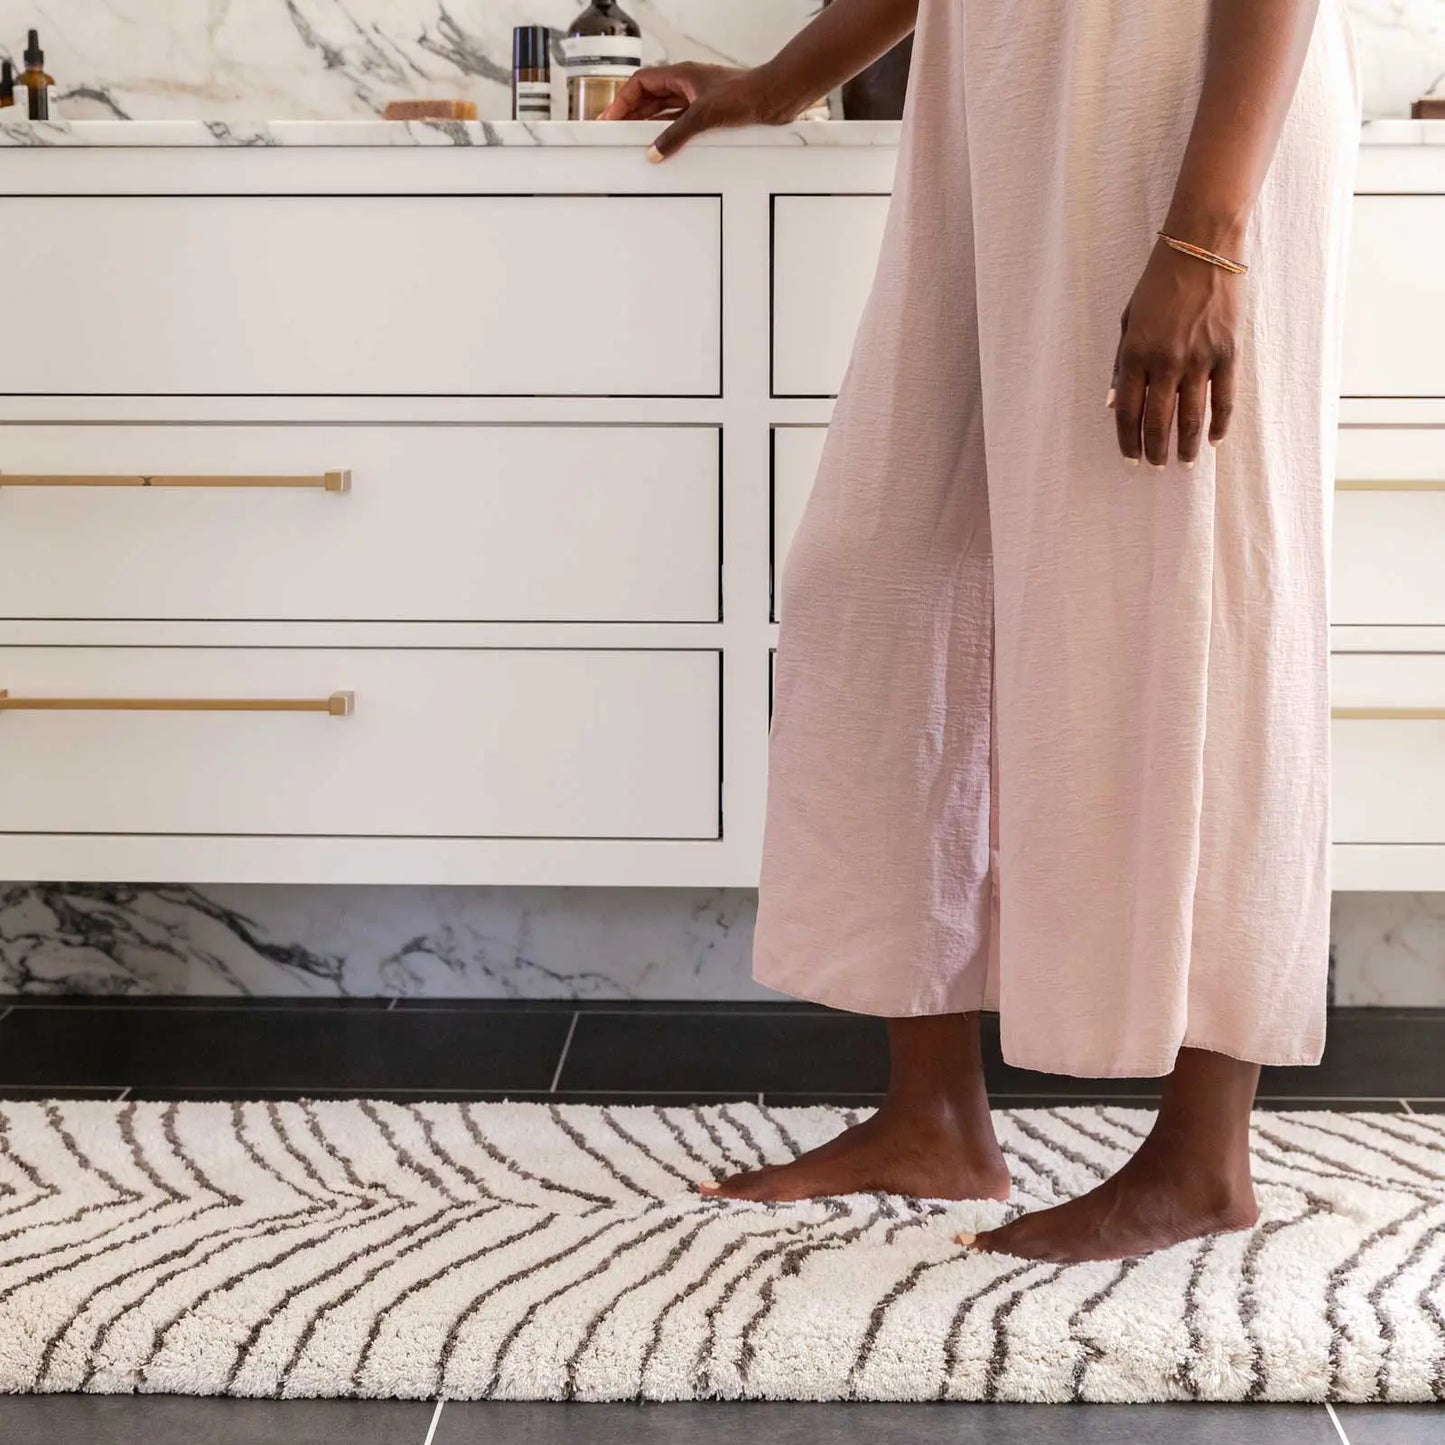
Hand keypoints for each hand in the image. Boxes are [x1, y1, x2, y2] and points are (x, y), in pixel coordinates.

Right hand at [598, 63, 795, 158]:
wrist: (774, 97)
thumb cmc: (745, 92)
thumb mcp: (703, 115)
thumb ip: (675, 135)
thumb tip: (654, 152)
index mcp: (680, 76)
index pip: (640, 83)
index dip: (623, 100)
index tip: (610, 118)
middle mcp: (687, 85)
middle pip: (650, 98)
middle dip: (632, 114)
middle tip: (617, 133)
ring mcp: (698, 99)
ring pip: (665, 111)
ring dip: (650, 125)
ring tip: (635, 142)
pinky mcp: (710, 113)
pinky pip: (681, 123)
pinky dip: (670, 134)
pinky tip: (664, 146)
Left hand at [1110, 239, 1242, 467]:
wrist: (1202, 249)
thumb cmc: (1159, 282)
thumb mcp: (1128, 321)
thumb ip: (1122, 365)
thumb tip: (1115, 404)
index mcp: (1136, 355)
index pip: (1128, 412)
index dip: (1128, 440)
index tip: (1130, 457)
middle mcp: (1166, 362)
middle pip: (1159, 421)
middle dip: (1155, 450)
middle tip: (1156, 465)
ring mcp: (1199, 359)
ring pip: (1192, 417)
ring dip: (1187, 445)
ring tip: (1185, 462)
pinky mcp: (1228, 353)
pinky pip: (1224, 398)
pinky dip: (1219, 423)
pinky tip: (1215, 440)